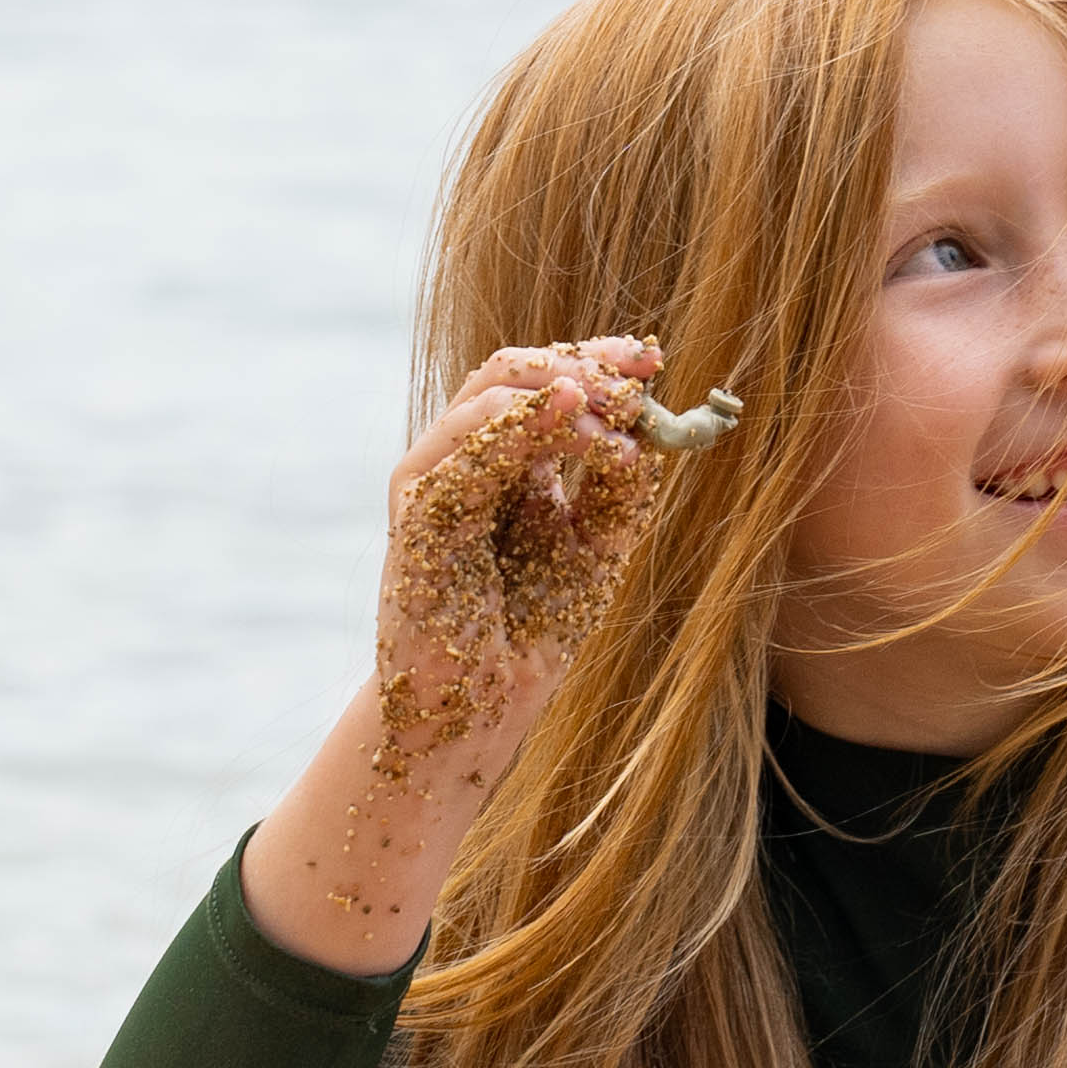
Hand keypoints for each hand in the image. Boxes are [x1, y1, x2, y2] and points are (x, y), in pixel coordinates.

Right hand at [367, 335, 681, 787]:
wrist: (481, 708)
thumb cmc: (531, 630)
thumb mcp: (599, 547)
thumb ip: (618, 490)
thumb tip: (637, 434)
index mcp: (506, 461)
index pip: (542, 385)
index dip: (595, 361)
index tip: (650, 359)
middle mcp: (464, 462)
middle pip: (508, 374)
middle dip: (577, 363)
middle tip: (632, 374)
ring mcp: (434, 485)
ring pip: (481, 400)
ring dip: (552, 389)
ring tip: (609, 402)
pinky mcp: (415, 521)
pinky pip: (461, 458)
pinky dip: (516, 431)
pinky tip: (569, 421)